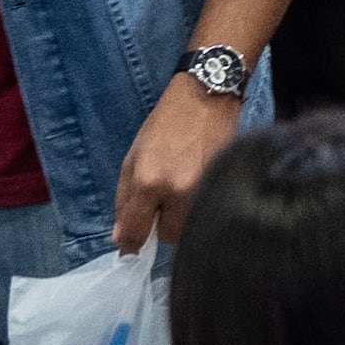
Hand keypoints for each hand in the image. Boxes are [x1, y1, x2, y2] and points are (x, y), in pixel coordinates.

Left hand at [111, 78, 234, 248]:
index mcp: (150, 183)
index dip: (130, 243)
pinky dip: (198, 208)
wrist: (206, 98)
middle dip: (161, 226)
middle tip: (162, 204)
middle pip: (167, 236)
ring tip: (182, 193)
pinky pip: (205, 213)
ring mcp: (204, 190)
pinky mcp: (223, 186)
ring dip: (181, 219)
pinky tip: (197, 187)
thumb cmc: (164, 125)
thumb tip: (121, 238)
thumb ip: (124, 200)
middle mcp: (178, 191)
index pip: (136, 233)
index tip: (130, 245)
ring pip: (189, 228)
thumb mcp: (132, 158)